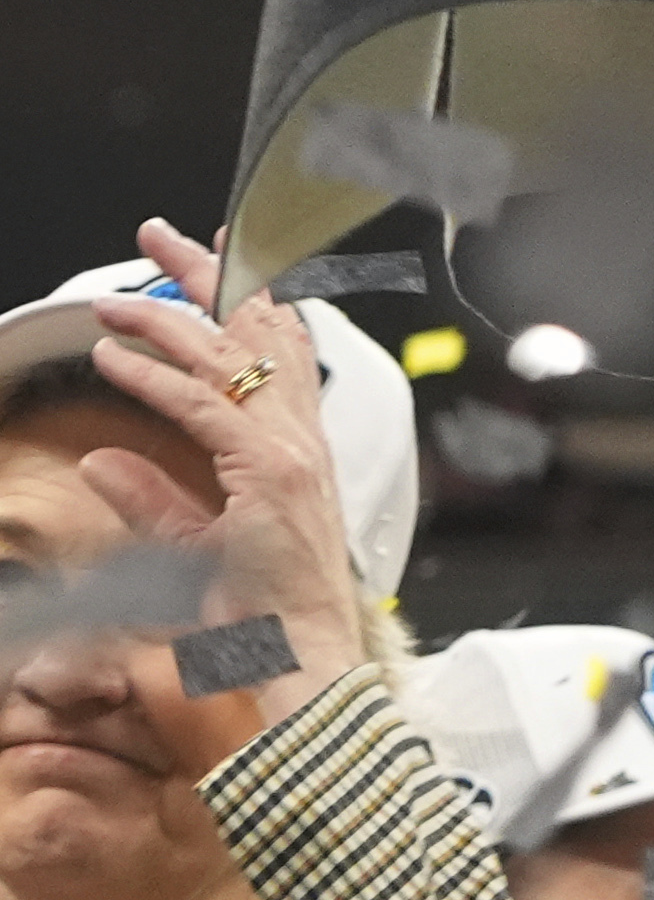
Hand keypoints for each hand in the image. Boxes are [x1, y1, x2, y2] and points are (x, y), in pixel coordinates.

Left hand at [81, 219, 365, 752]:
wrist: (305, 666)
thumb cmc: (264, 621)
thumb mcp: (194, 551)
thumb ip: (152, 502)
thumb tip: (101, 459)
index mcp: (296, 450)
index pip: (275, 350)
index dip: (244, 295)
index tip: (214, 252)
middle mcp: (300, 440)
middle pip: (257, 332)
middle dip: (209, 274)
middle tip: (162, 234)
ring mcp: (289, 455)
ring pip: (229, 359)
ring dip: (167, 317)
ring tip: (109, 299)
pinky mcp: (265, 476)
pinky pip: (202, 410)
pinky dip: (155, 379)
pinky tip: (113, 359)